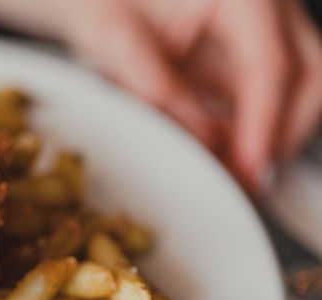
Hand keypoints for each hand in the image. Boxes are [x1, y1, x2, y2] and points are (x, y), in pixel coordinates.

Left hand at [0, 0, 321, 192]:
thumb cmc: (102, 1)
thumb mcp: (114, 40)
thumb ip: (158, 87)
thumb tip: (204, 139)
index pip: (271, 63)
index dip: (263, 123)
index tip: (248, 167)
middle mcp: (264, 5)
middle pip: (308, 75)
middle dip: (282, 133)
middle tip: (243, 178)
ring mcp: (262, 30)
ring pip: (299, 89)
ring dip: (272, 137)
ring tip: (229, 172)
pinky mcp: (248, 56)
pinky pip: (268, 100)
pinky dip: (252, 132)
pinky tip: (223, 156)